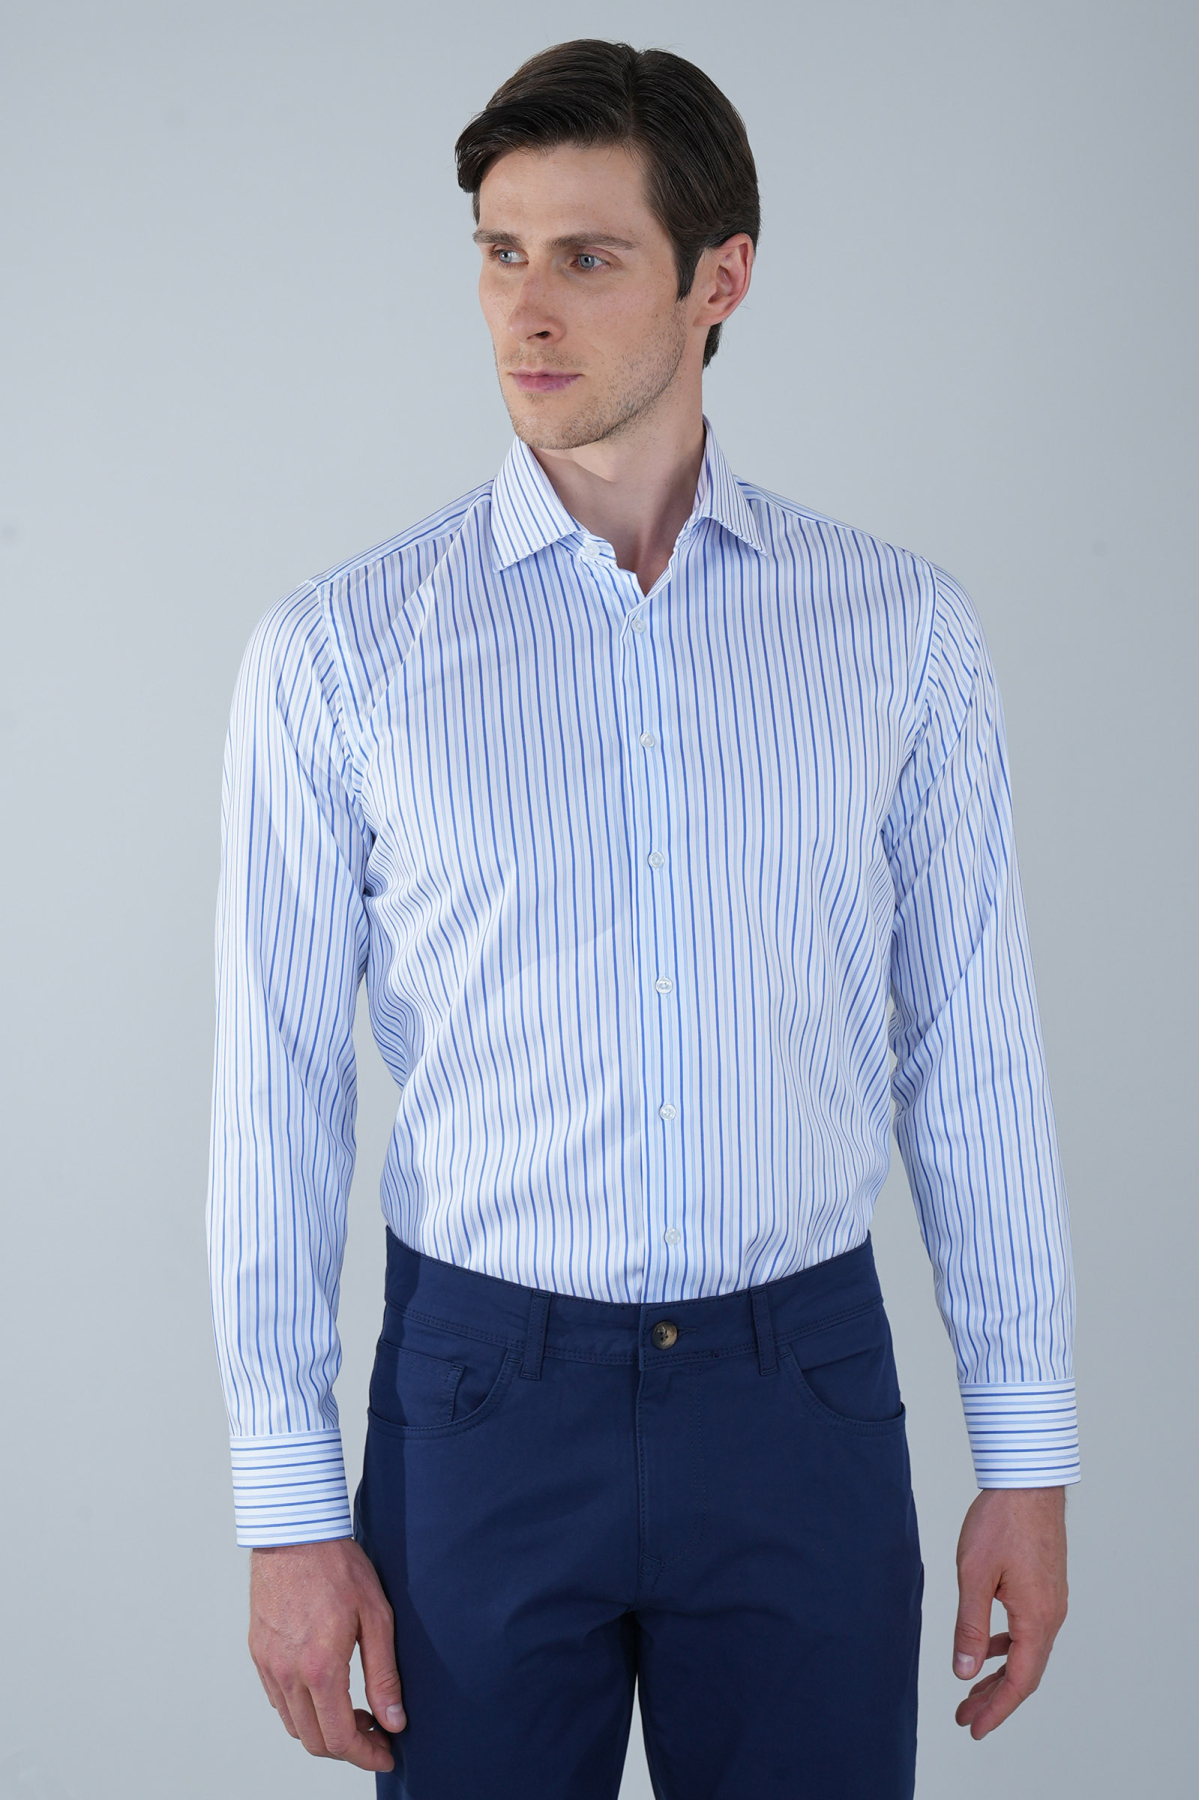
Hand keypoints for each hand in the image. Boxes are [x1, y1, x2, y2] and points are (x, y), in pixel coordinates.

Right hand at [249, 1536, 404, 1772]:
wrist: (295, 1532)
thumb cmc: (339, 1567)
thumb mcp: (377, 1617)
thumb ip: (384, 1675)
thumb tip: (394, 1721)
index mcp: (319, 1669)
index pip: (339, 1739)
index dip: (365, 1756)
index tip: (386, 1754)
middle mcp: (287, 1674)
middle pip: (314, 1741)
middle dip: (348, 1748)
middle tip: (376, 1731)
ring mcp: (268, 1665)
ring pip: (293, 1725)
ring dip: (324, 1730)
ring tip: (354, 1710)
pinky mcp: (258, 1652)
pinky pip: (277, 1700)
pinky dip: (301, 1710)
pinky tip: (325, 1689)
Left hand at [952, 1486, 1067, 1738]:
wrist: (1028, 1482)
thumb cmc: (1001, 1522)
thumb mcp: (974, 1575)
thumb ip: (970, 1626)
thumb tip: (964, 1671)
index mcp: (1037, 1619)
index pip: (1019, 1682)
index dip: (996, 1710)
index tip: (973, 1728)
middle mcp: (1051, 1616)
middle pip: (1025, 1674)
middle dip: (995, 1699)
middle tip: (965, 1717)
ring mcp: (1052, 1602)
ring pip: (1027, 1653)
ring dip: (1001, 1674)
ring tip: (972, 1689)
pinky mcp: (1046, 1587)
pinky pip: (1029, 1631)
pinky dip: (1008, 1647)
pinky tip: (989, 1646)